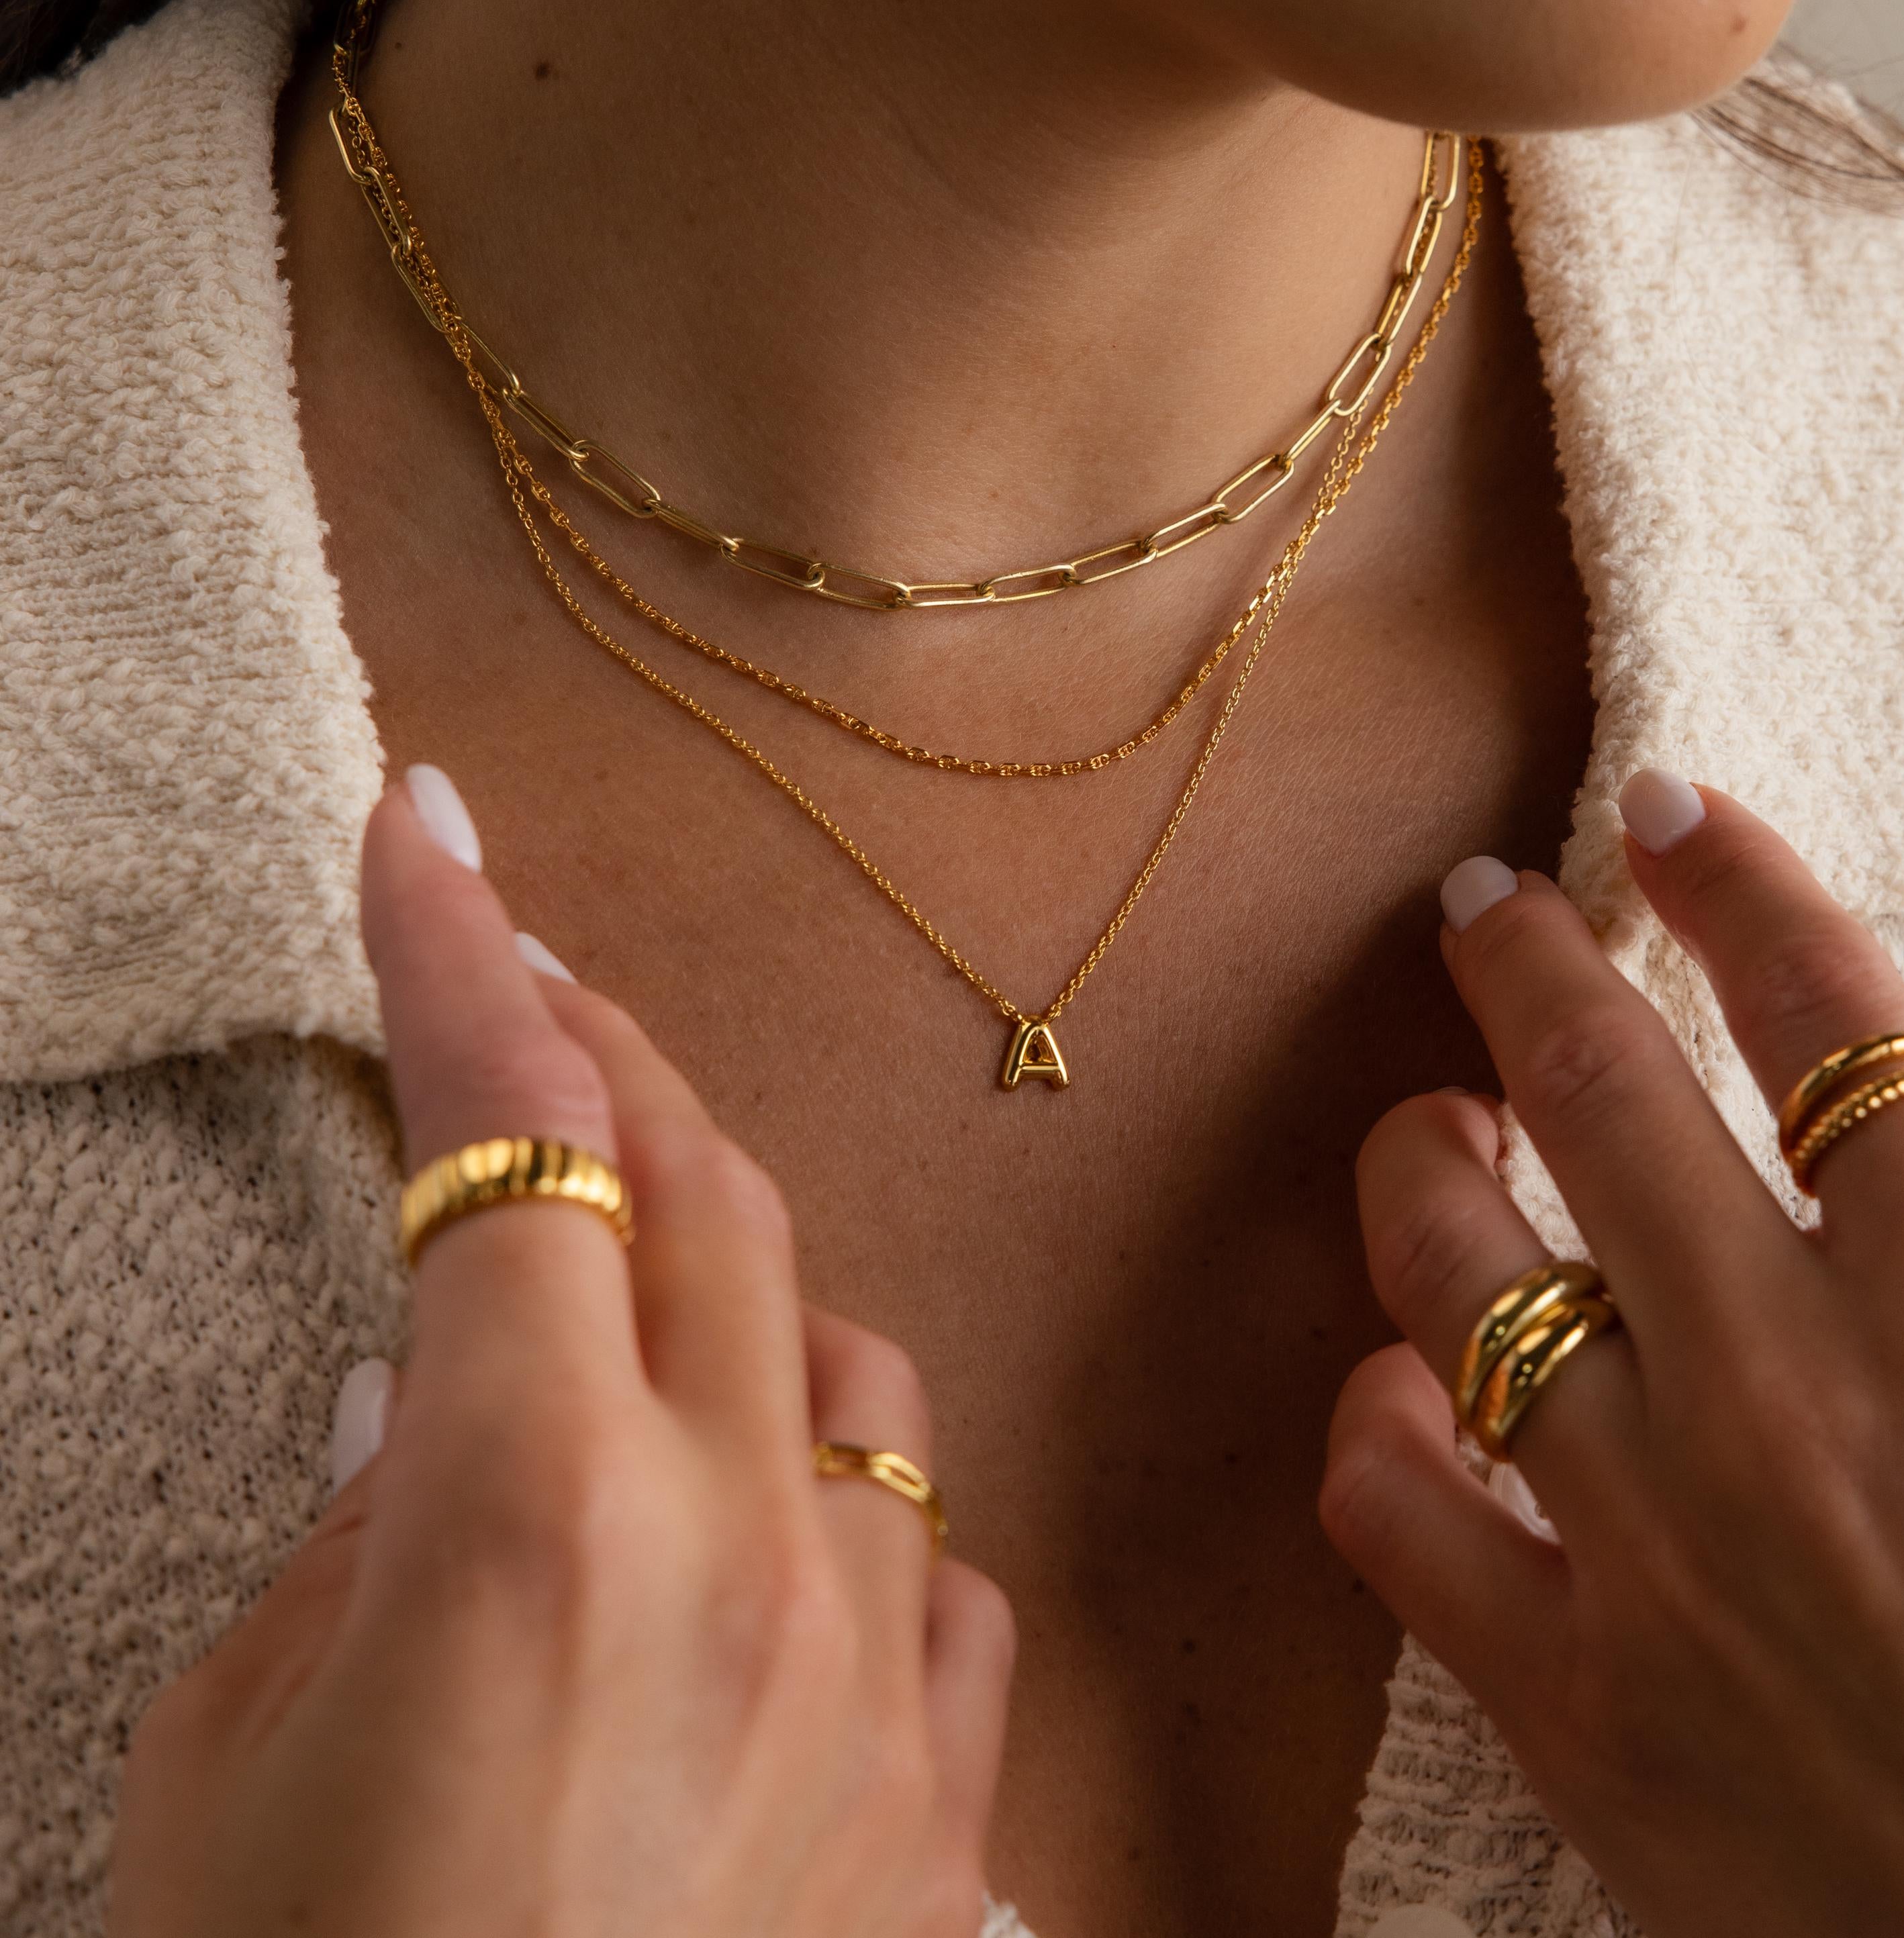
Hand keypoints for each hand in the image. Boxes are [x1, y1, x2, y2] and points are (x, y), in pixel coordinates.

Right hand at [108, 767, 1013, 1937]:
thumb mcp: (234, 1764)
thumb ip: (372, 1537)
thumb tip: (450, 1403)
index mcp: (535, 1520)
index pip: (508, 1144)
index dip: (459, 961)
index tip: (428, 832)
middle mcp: (745, 1555)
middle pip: (702, 1195)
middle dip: (610, 1061)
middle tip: (530, 988)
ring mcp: (874, 1674)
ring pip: (836, 1355)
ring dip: (727, 1268)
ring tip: (627, 1265)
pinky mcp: (939, 1802)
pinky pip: (925, 1552)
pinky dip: (838, 1490)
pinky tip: (771, 1520)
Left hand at [1322, 773, 1903, 1935]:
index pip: (1827, 1020)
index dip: (1739, 885)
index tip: (1668, 806)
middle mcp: (1789, 1392)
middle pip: (1600, 1093)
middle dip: (1524, 965)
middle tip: (1481, 905)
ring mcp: (1658, 1542)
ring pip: (1452, 1268)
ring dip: (1415, 1160)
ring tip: (1422, 1120)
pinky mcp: (1577, 1701)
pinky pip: (1391, 1505)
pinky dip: (1371, 1421)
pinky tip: (1392, 1384)